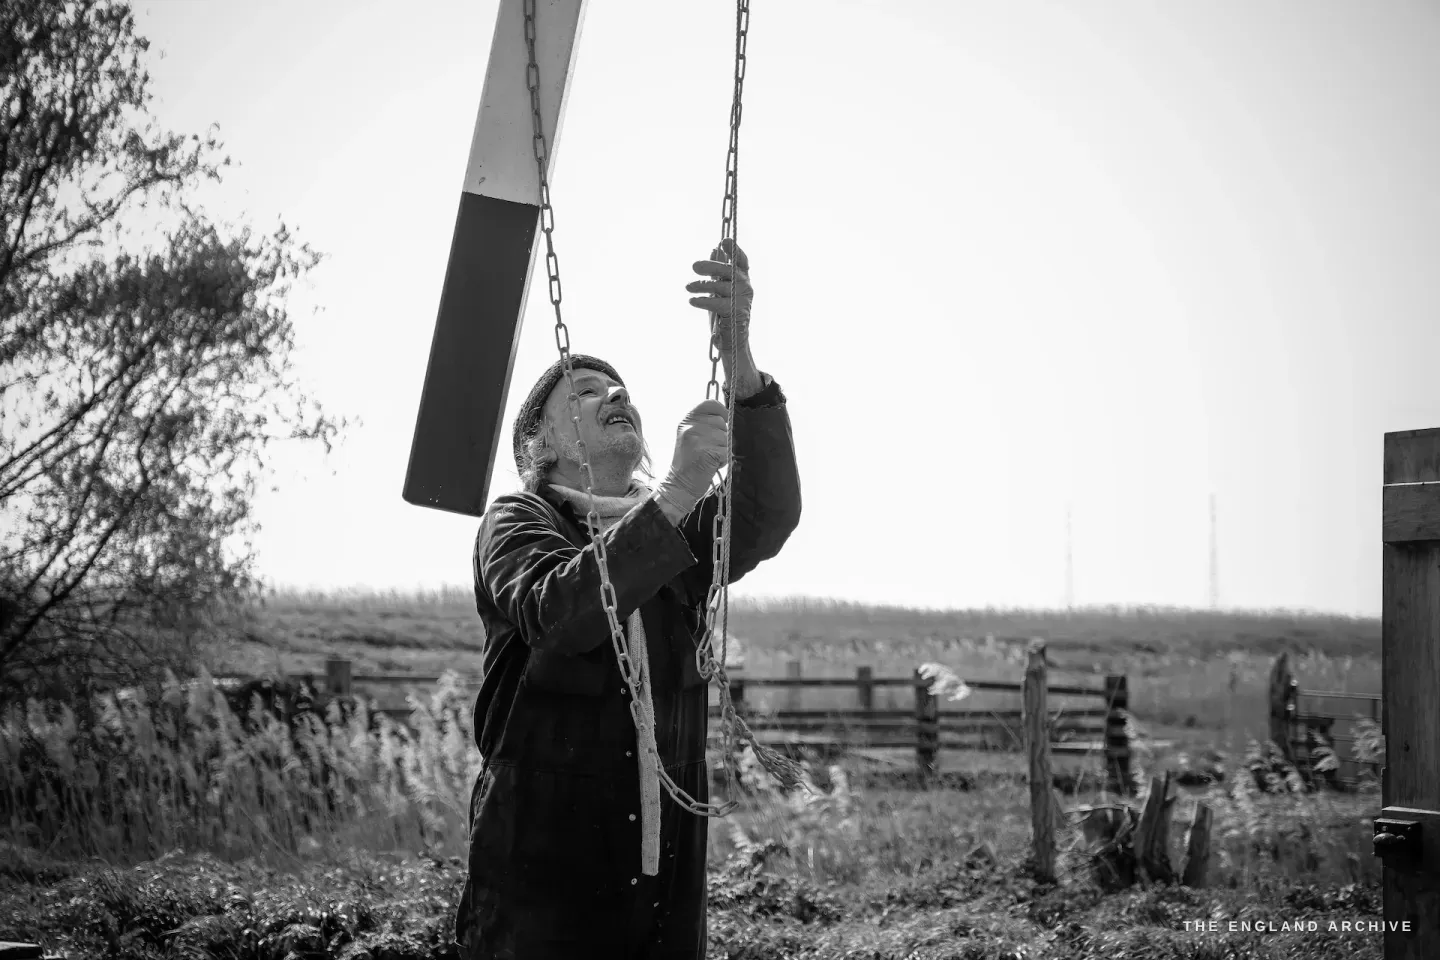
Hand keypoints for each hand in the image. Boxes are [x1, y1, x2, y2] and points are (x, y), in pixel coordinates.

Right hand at [658, 399, 729, 510]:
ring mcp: (698, 439)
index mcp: (687, 420)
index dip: (722, 412)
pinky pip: (727, 452)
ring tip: (709, 458)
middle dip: (721, 437)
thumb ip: (705, 423)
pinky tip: (711, 465)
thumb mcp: (691, 436)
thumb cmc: (690, 461)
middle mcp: (690, 427)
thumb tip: (728, 416)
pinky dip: (723, 460)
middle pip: (722, 423)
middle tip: (708, 449)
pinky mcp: (707, 453)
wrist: (679, 485)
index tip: (723, 422)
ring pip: (726, 438)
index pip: (711, 403)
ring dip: (723, 450)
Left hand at [686, 238, 751, 353]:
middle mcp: (745, 286)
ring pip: (721, 286)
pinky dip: (703, 301)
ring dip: (702, 286)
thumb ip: (718, 270)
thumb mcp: (719, 287)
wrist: (731, 339)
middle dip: (711, 267)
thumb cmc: (724, 311)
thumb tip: (715, 249)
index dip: (734, 250)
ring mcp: (742, 299)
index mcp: (742, 278)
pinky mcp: (736, 312)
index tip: (724, 241)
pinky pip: (717, 303)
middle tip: (694, 266)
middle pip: (729, 270)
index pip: (741, 260)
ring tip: (688, 287)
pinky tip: (692, 301)